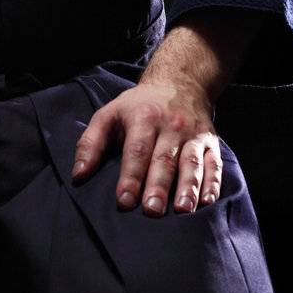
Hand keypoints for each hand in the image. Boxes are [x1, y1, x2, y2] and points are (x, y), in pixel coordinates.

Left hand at [70, 74, 222, 214]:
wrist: (179, 82)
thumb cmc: (138, 106)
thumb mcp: (109, 114)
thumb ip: (91, 144)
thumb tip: (78, 175)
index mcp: (144, 118)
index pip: (136, 150)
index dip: (130, 176)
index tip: (124, 201)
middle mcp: (171, 126)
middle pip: (164, 159)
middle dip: (158, 186)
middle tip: (151, 211)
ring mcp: (194, 134)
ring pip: (191, 163)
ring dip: (188, 187)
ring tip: (181, 210)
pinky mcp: (210, 142)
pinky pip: (214, 164)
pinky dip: (212, 183)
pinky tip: (207, 202)